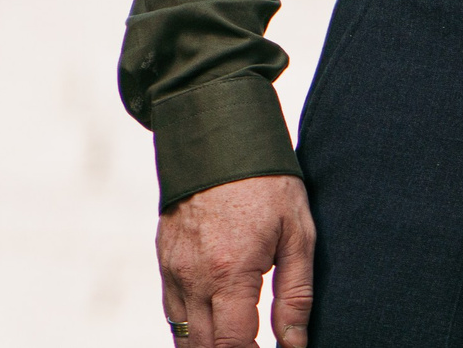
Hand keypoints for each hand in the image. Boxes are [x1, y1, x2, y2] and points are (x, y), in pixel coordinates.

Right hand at [157, 174, 314, 347]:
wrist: (219, 136)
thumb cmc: (267, 182)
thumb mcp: (298, 234)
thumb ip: (295, 295)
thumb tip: (294, 344)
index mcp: (230, 272)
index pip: (233, 346)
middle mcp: (194, 277)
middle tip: (258, 347)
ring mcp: (173, 270)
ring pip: (183, 336)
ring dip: (208, 346)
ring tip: (239, 340)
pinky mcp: (164, 261)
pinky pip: (173, 311)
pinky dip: (191, 328)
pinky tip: (215, 326)